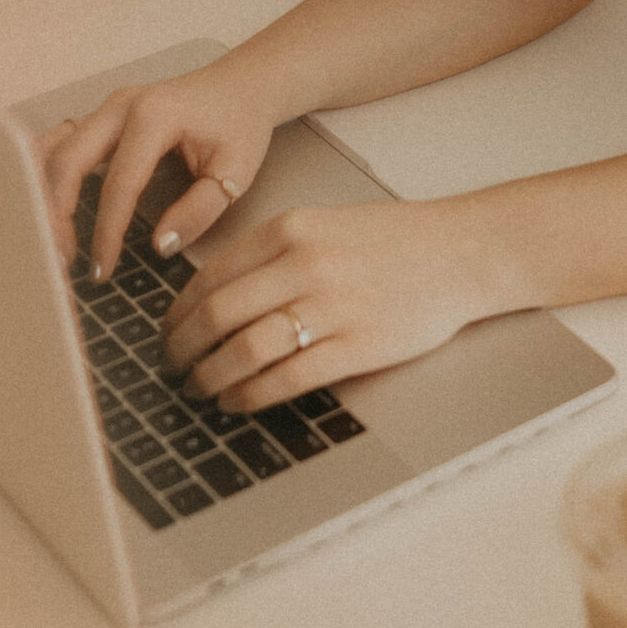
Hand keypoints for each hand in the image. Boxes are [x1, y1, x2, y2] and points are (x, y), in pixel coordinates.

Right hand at [32, 54, 279, 280]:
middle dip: (55, 216)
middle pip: (66, 162)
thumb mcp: (236, 170)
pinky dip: (43, 174)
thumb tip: (159, 245)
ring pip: (52, 150)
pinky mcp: (99, 117)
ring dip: (41, 195)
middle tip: (61, 263)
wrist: (242, 84)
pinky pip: (58, 143)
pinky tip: (40, 207)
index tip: (102, 270)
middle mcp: (120, 106)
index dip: (106, 232)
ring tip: (48, 241)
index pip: (119, 184)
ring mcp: (105, 108)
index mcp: (155, 116)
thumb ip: (200, 210)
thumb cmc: (240, 124)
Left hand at [160, 197, 485, 407]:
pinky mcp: (356, 345)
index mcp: (291, 228)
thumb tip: (211, 301)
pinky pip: (285, 378)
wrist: (459, 252)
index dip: (177, 315)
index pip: (210, 277)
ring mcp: (331, 305)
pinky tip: (237, 401)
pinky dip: (249, 396)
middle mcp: (305, 263)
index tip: (167, 334)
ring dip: (210, 378)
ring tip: (200, 389)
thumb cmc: (394, 242)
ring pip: (243, 350)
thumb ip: (272, 255)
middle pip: (217, 315)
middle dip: (182, 350)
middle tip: (172, 368)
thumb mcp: (323, 226)